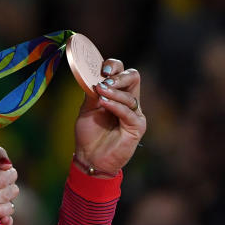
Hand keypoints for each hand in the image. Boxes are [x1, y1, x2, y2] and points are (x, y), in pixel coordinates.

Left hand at [74, 59, 145, 175]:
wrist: (90, 158)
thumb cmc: (89, 134)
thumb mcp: (87, 109)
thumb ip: (92, 93)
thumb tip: (93, 76)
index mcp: (117, 93)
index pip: (122, 72)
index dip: (114, 66)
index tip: (102, 70)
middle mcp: (129, 101)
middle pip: (133, 77)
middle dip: (119, 76)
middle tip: (104, 80)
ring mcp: (135, 114)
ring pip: (131, 95)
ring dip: (114, 92)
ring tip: (100, 91)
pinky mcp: (137, 127)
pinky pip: (129, 112)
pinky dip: (116, 105)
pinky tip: (104, 103)